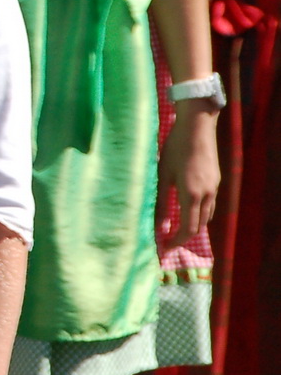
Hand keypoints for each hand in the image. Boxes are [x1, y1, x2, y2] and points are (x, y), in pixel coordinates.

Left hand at [159, 104, 219, 244]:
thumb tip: (158, 226)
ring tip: (174, 229)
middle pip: (198, 226)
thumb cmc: (174, 148)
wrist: (197, 127)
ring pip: (205, 216)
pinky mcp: (215, 181)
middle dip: (183, 236)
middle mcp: (207, 194)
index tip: (164, 248)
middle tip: (167, 241)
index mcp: (192, 194)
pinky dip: (198, 213)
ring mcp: (214, 187)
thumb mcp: (164, 175)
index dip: (176, 241)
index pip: (188, 229)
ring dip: (192, 225)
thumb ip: (161, 202)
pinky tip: (186, 210)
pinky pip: (209, 204)